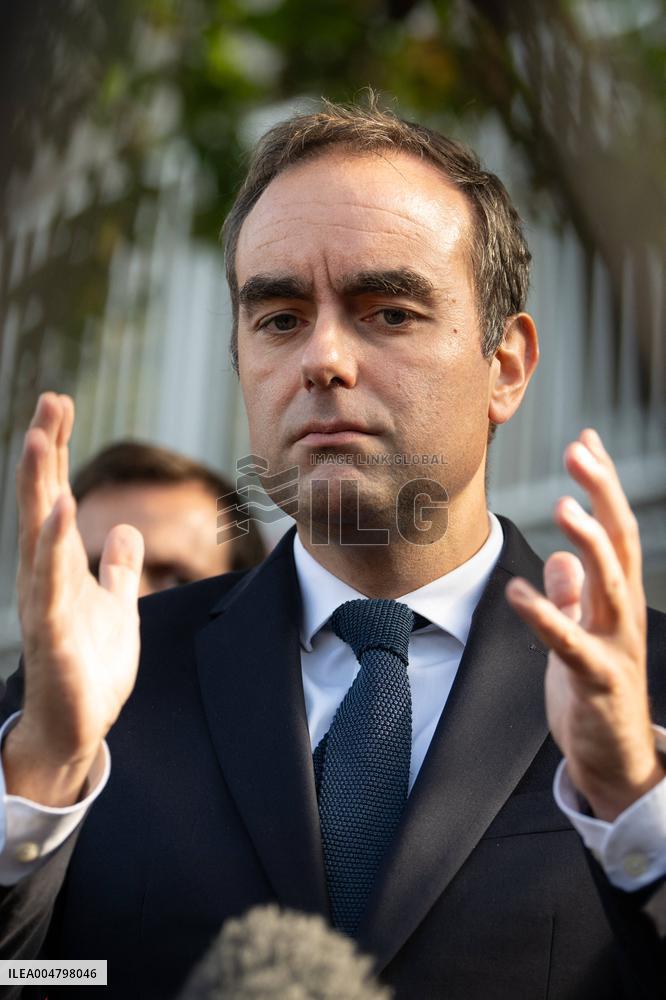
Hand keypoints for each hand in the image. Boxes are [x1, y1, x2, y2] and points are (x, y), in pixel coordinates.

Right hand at [5, 393, 143, 805]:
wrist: (77, 726)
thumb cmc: (90, 665)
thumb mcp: (115, 606)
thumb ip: (119, 569)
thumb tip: (127, 530)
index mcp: (60, 565)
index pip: (56, 495)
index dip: (58, 451)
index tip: (60, 404)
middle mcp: (45, 577)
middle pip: (43, 503)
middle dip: (46, 452)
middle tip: (50, 400)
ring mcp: (45, 604)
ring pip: (39, 536)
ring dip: (40, 486)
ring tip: (41, 440)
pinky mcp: (55, 635)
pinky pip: (53, 586)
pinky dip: (55, 549)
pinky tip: (62, 512)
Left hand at [506, 428, 662, 821]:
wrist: (616, 762)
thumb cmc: (597, 695)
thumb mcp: (583, 633)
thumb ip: (574, 595)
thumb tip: (560, 559)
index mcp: (616, 598)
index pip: (614, 528)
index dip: (601, 484)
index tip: (585, 438)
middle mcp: (622, 614)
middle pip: (618, 541)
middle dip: (601, 493)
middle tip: (581, 449)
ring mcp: (615, 646)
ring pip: (610, 582)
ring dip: (589, 541)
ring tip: (565, 505)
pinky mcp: (597, 680)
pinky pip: (571, 643)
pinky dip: (545, 615)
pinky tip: (517, 591)